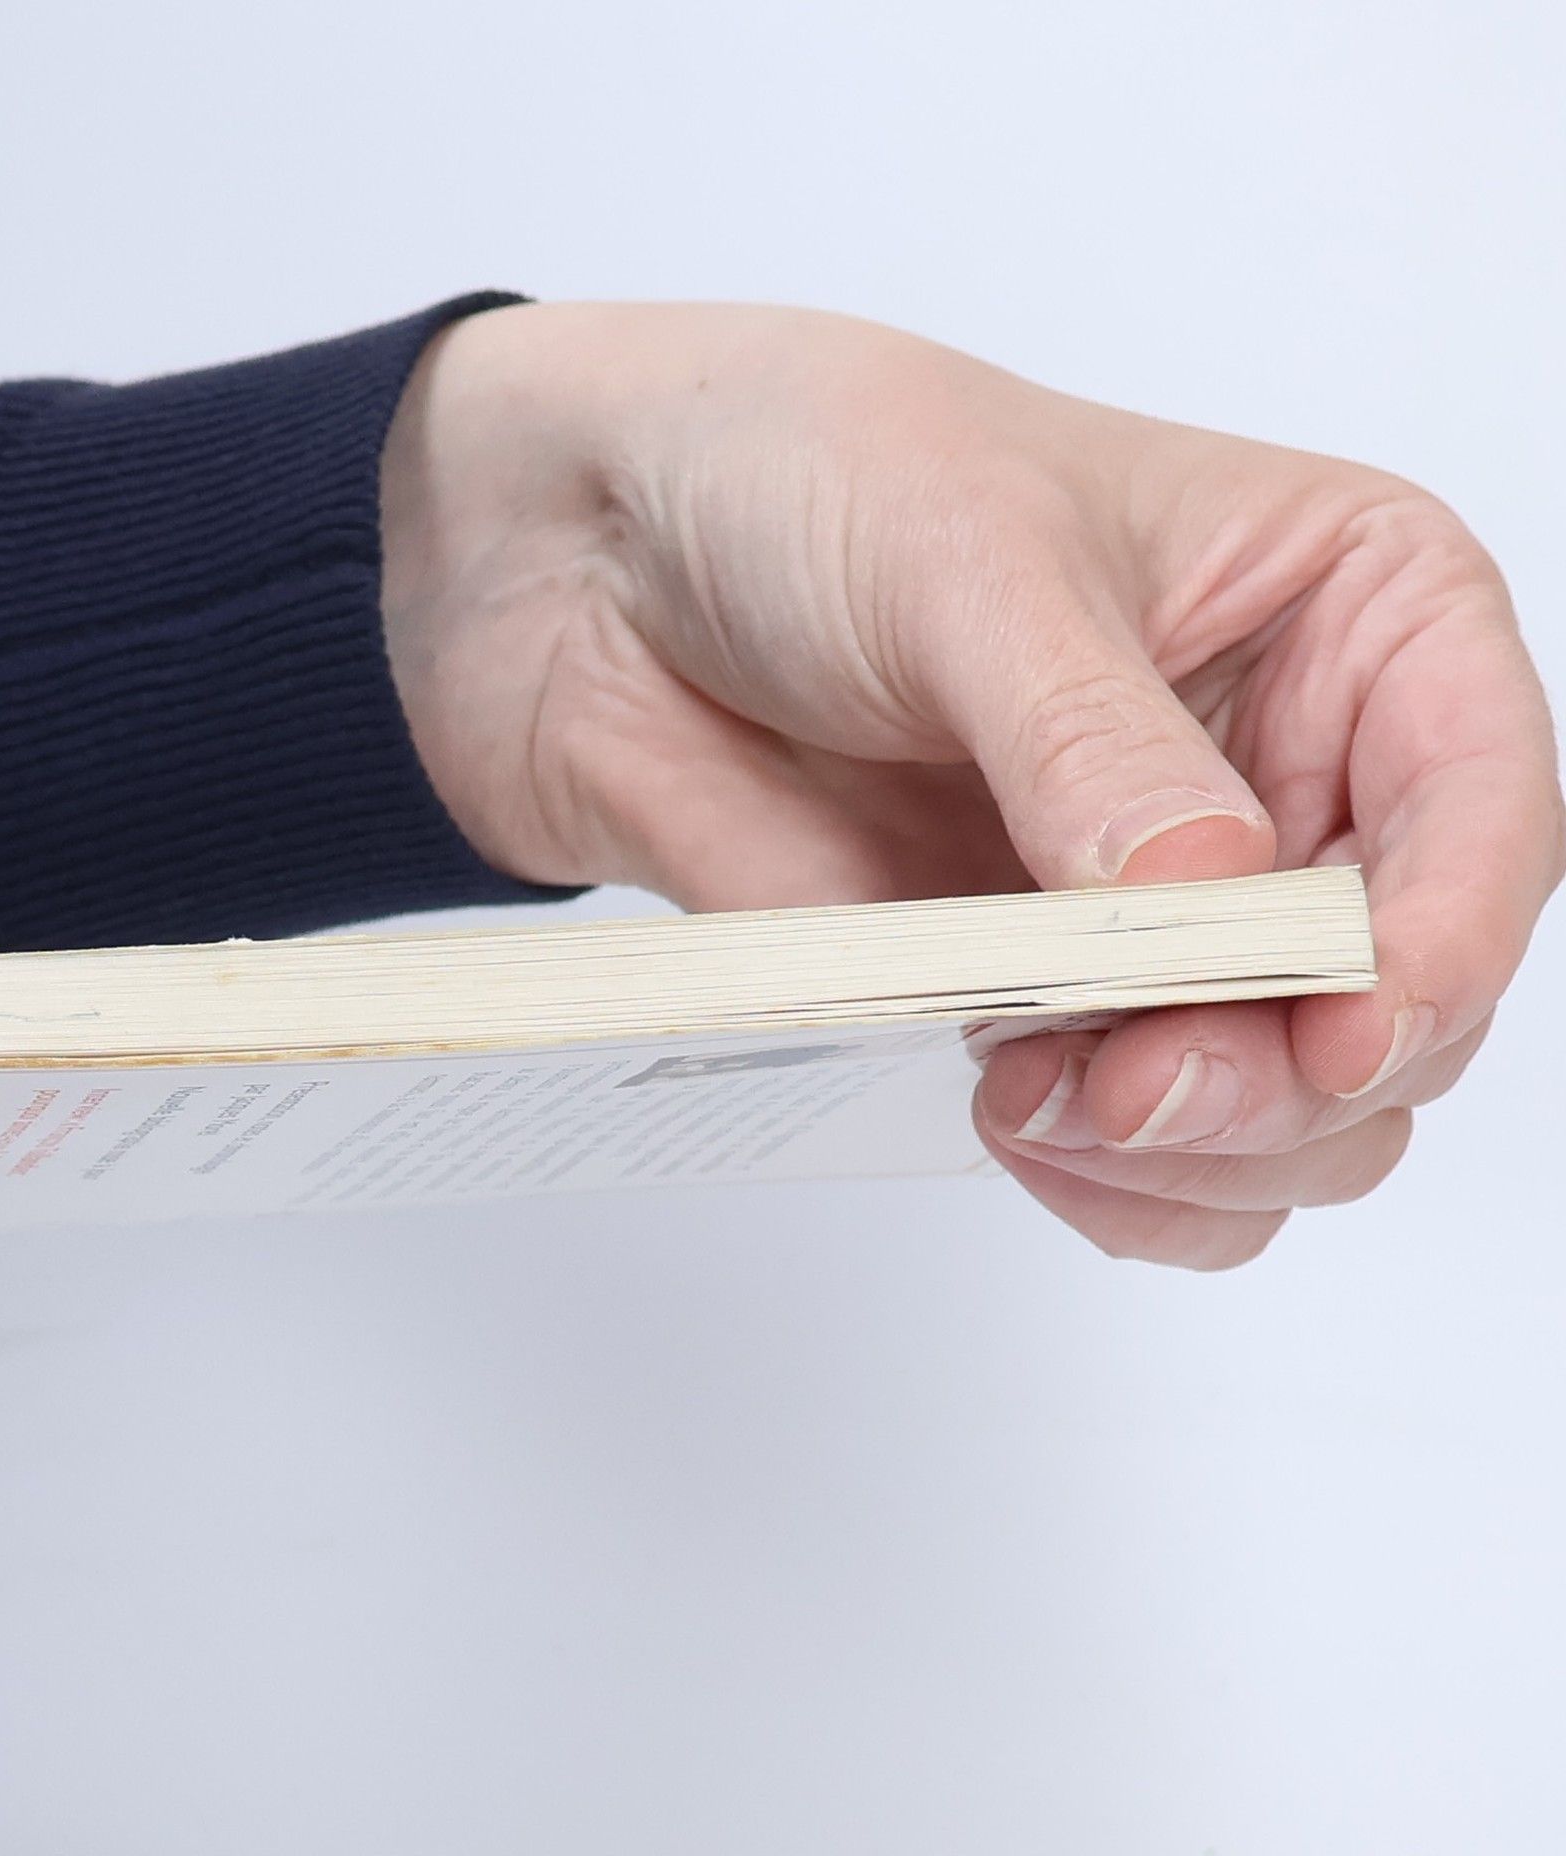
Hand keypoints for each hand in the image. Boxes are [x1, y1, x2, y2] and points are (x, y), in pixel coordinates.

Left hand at [381, 302, 1563, 1267]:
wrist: (588, 568)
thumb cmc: (792, 469)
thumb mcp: (962, 557)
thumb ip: (1094, 742)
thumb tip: (1215, 894)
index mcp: (1339, 609)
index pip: (1484, 804)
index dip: (1440, 939)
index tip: (1343, 1031)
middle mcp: (1280, 771)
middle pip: (1397, 998)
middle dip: (1290, 1075)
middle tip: (1129, 1080)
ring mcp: (1160, 905)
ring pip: (1290, 1110)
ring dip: (1200, 1150)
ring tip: (1042, 1098)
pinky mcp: (1039, 995)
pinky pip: (1145, 1151)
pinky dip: (1111, 1178)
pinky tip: (1017, 1124)